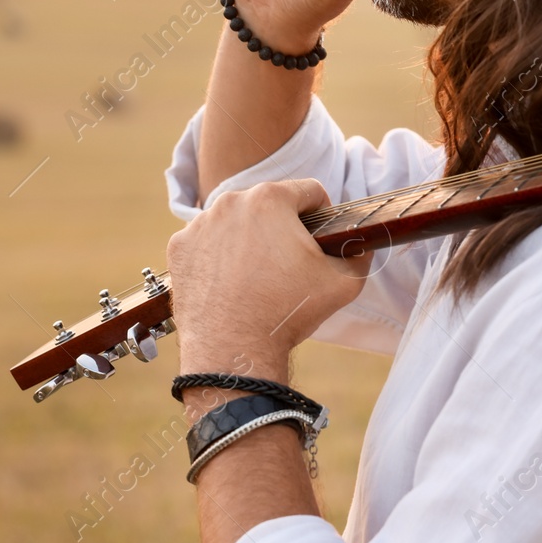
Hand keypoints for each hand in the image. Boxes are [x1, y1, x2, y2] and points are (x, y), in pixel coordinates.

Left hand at [166, 179, 369, 374]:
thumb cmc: (287, 312)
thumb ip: (360, 254)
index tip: (320, 238)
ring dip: (249, 238)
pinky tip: (231, 282)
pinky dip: (220, 256)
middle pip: (269, 204)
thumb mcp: (345, 282)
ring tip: (258, 275)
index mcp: (271, 199)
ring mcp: (199, 225)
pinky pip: (207, 242)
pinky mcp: (179, 249)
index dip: (322, 214)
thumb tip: (361, 246)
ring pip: (236, 221)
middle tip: (289, 262)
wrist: (233, 351)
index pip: (309, 191)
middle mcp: (230, 202)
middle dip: (282, 226)